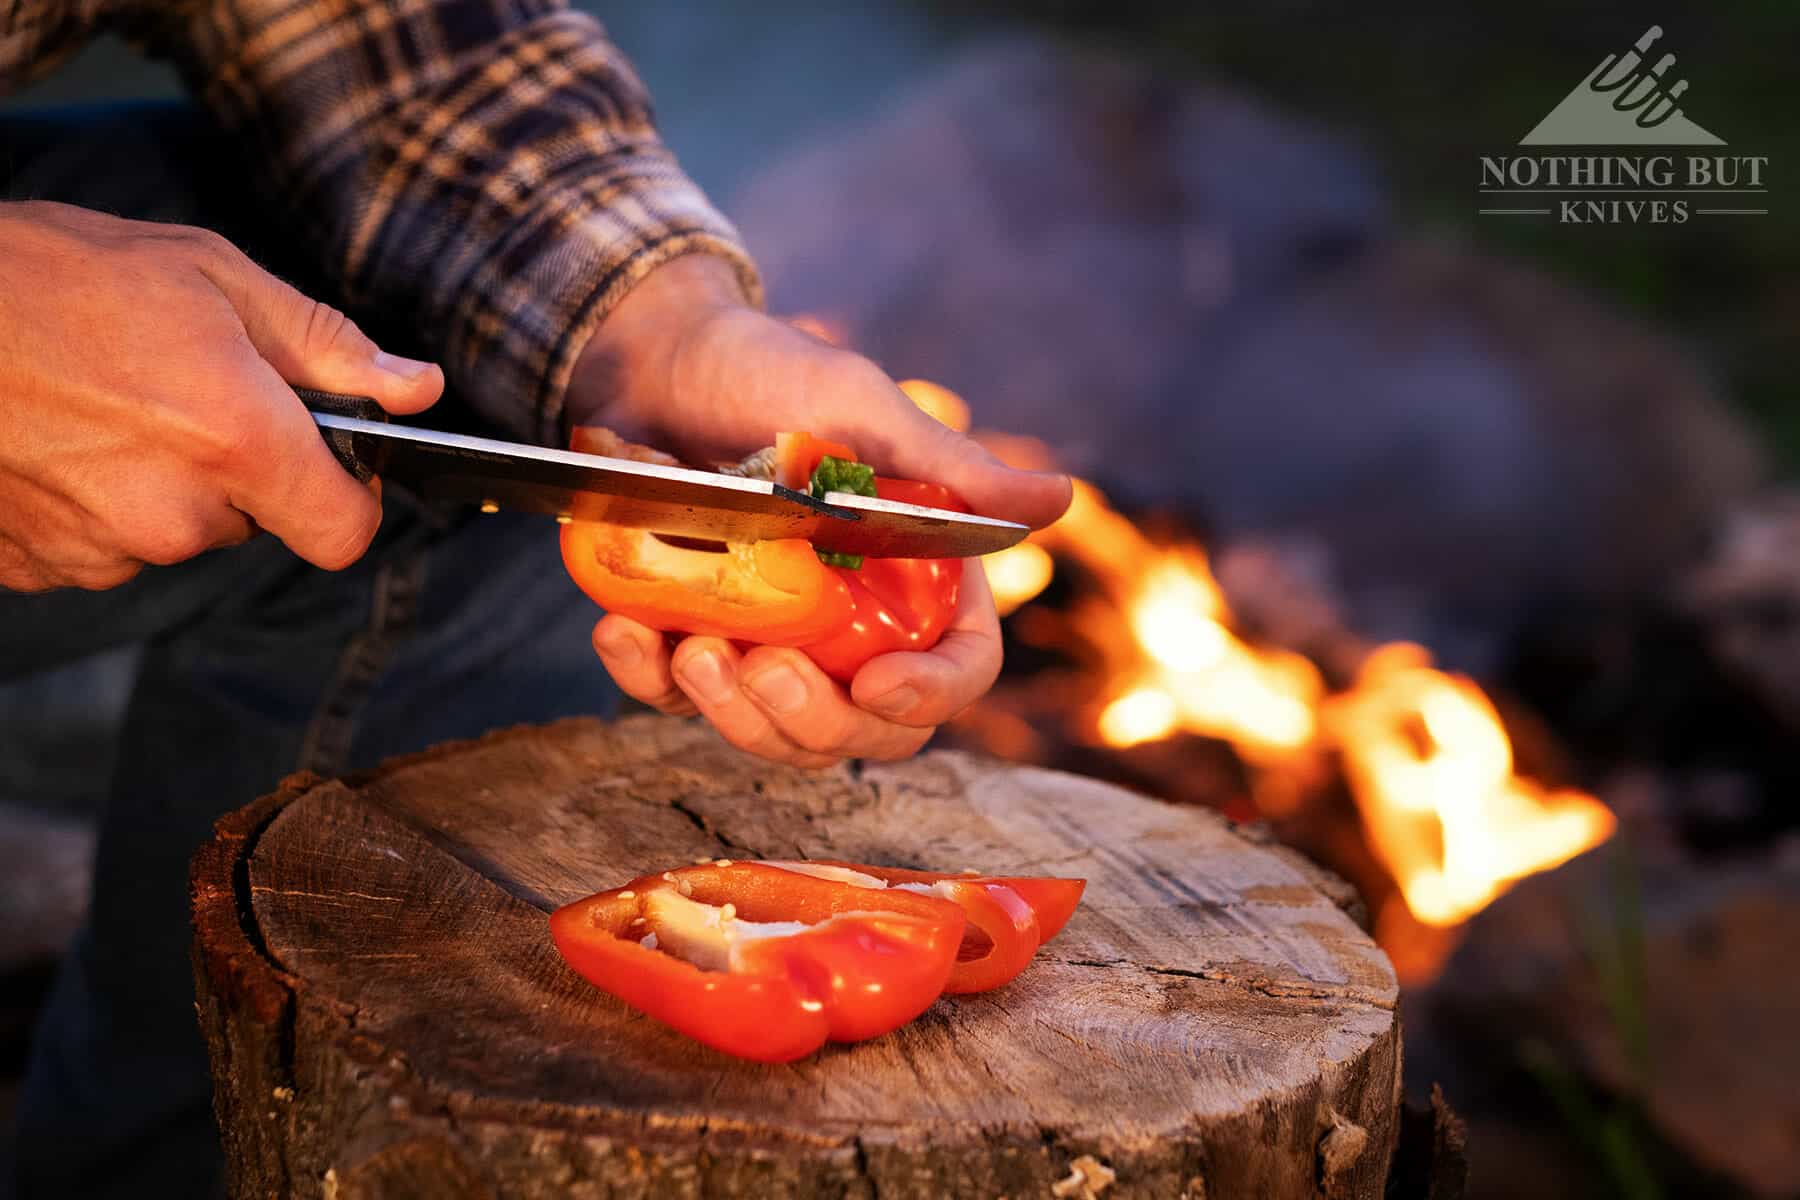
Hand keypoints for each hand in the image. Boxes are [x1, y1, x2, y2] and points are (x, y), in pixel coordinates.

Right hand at [0, 201, 443, 591]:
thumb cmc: (51, 277)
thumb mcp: (211, 276)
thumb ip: (328, 347)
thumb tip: (418, 390)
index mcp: (237, 442)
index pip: (346, 533)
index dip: (346, 497)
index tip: (327, 461)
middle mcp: (176, 514)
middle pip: (255, 524)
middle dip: (238, 470)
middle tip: (177, 391)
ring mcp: (101, 550)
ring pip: (176, 533)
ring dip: (160, 483)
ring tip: (103, 404)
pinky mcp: (41, 567)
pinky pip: (103, 545)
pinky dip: (95, 501)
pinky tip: (60, 438)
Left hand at [567, 254, 1071, 766]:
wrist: (650, 358)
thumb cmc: (767, 371)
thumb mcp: (862, 409)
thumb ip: (950, 469)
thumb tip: (1060, 500)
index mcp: (918, 575)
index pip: (959, 665)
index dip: (931, 692)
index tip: (875, 683)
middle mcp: (853, 623)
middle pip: (866, 728)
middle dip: (813, 720)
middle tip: (761, 667)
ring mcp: (772, 640)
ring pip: (774, 733)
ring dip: (732, 713)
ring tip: (691, 646)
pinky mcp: (692, 639)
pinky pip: (675, 698)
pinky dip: (647, 679)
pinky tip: (621, 629)